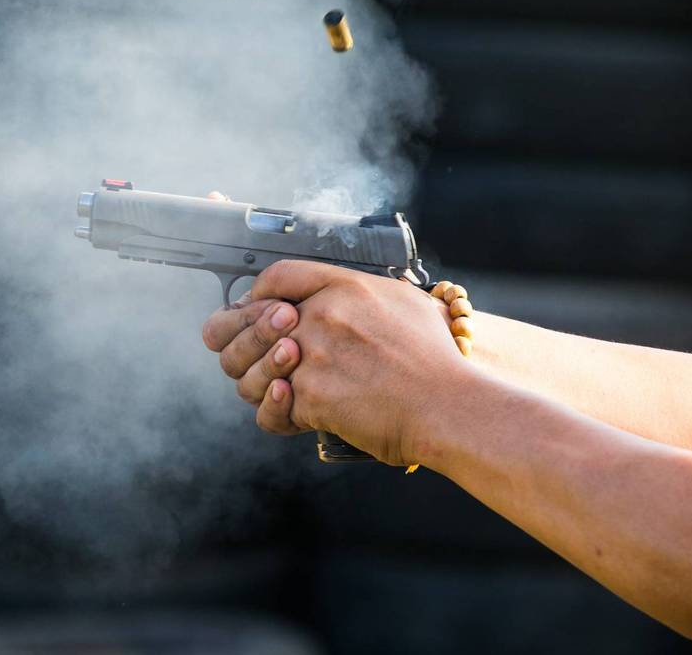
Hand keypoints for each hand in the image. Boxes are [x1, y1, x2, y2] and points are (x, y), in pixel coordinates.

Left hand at [204, 260, 465, 464]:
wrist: (449, 406)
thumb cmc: (436, 361)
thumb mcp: (405, 303)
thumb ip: (362, 294)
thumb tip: (341, 296)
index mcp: (344, 287)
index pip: (276, 276)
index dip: (257, 296)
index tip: (257, 312)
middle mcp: (322, 315)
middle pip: (248, 322)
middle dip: (241, 342)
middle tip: (252, 358)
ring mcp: (312, 355)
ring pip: (250, 370)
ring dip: (258, 383)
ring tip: (281, 391)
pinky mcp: (310, 396)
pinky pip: (270, 409)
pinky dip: (277, 414)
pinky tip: (292, 409)